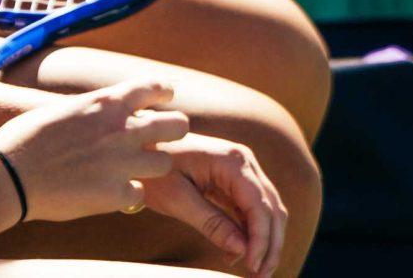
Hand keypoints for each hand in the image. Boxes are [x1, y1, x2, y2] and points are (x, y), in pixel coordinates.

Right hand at [0, 81, 186, 223]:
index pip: (155, 88)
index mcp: (108, 102)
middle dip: (172, 131)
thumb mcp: (64, 109)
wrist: (10, 174)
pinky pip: (139, 195)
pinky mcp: (116, 194)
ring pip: (165, 162)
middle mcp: (123, 129)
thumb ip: (93, 110)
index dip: (163, 94)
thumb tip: (103, 111)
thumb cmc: (26, 138)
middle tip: (159, 140)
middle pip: (177, 124)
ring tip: (134, 171)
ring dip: (151, 167)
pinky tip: (112, 195)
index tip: (163, 100)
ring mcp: (123, 162)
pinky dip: (128, 196)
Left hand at [142, 132, 286, 277]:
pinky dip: (249, 232)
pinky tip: (237, 253)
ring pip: (266, 210)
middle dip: (270, 244)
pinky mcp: (234, 180)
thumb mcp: (178, 199)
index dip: (261, 239)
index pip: (259, 205)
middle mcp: (244, 162)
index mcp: (233, 162)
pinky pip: (250, 208)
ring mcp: (241, 170)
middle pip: (271, 208)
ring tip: (254, 271)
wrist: (140, 147)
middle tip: (260, 277)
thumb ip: (212, 223)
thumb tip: (242, 249)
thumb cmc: (155, 171)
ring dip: (264, 240)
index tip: (252, 267)